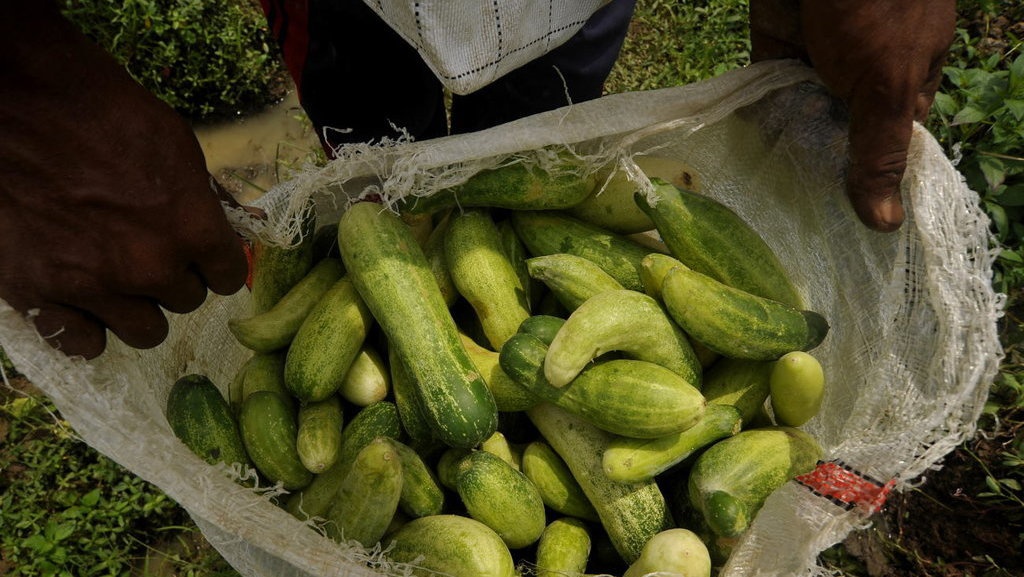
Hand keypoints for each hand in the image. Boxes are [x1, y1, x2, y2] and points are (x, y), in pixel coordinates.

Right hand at [0, 3, 247, 358]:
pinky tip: (82, 301)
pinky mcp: (39, 294)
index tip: (203, 254)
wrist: (21, 103)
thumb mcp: (178, 147)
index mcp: (191, 228)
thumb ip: (207, 199)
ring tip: (117, 276)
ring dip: (138, 307)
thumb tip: (242, 224)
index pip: (227, 275)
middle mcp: (149, 266)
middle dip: (173, 277)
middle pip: (185, 301)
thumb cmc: (104, 113)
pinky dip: (87, 327)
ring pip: (144, 331)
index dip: (215, 262)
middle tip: (148, 249)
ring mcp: (93, 286)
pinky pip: (82, 344)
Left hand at [750, 0, 955, 231]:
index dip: (872, 184)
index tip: (848, 233)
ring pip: (799, 117)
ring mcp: (818, 62)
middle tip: (799, 229)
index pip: (890, 145)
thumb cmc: (874, 7)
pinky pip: (763, 93)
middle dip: (822, 174)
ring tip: (766, 208)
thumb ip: (880, 150)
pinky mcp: (775, 48)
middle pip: (841, 137)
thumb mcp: (886, 85)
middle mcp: (863, 75)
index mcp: (906, 83)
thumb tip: (887, 224)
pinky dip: (752, 118)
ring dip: (783, 150)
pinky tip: (740, 160)